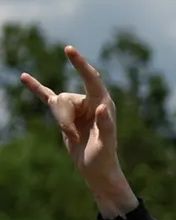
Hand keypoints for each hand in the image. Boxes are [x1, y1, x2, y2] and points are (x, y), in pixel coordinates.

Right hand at [20, 46, 132, 213]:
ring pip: (55, 104)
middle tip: (72, 136)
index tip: (68, 50)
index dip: (79, 64)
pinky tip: (24, 77)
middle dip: (63, 117)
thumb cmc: (104, 157)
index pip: (91, 78)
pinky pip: (47, 97)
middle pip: (64, 98)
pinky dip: (36, 88)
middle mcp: (90, 101)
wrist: (96, 169)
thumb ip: (106, 125)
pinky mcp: (64, 114)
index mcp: (103, 103)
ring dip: (60, 122)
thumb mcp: (105, 143)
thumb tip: (101, 106)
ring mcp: (77, 106)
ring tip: (72, 137)